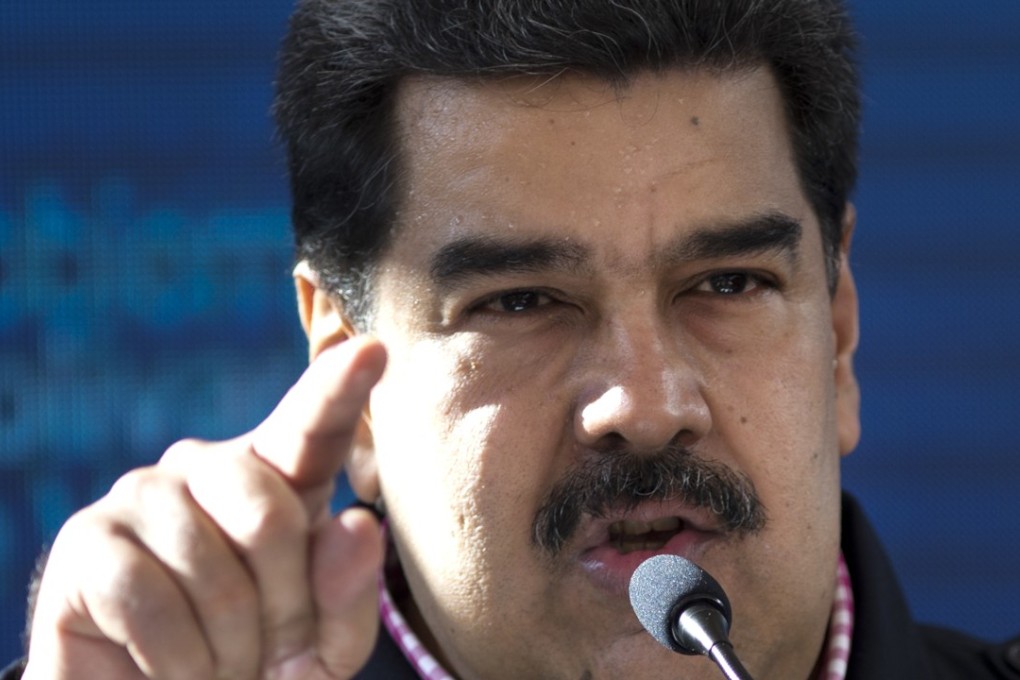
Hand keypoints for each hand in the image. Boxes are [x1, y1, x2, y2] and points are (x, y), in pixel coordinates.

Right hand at [23, 337, 387, 679]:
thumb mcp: (319, 647)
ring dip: (230, 647)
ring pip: (213, 567)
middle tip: (270, 657)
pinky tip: (173, 668)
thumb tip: (356, 525)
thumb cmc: (253, 664)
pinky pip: (151, 601)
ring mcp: (143, 495)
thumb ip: (347, 595)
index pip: (312, 425)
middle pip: (272, 516)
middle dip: (284, 609)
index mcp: (277, 480)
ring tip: (221, 665)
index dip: (339, 388)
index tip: (373, 350)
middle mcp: (209, 468)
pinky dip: (178, 660)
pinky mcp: (87, 540)